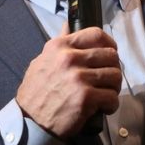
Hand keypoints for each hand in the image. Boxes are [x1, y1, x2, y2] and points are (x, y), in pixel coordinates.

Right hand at [17, 23, 121, 137]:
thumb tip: (68, 25)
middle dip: (113, 69)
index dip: (109, 44)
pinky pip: (112, 97)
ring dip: (114, 87)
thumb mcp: (42, 60)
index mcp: (61, 46)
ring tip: (105, 94)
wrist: (30, 120)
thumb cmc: (36, 91)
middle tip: (107, 81)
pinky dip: (111, 105)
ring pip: (115, 76)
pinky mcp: (86, 98)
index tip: (110, 54)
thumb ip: (59, 43)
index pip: (96, 35)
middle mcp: (70, 58)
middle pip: (110, 56)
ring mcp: (79, 78)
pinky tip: (103, 108)